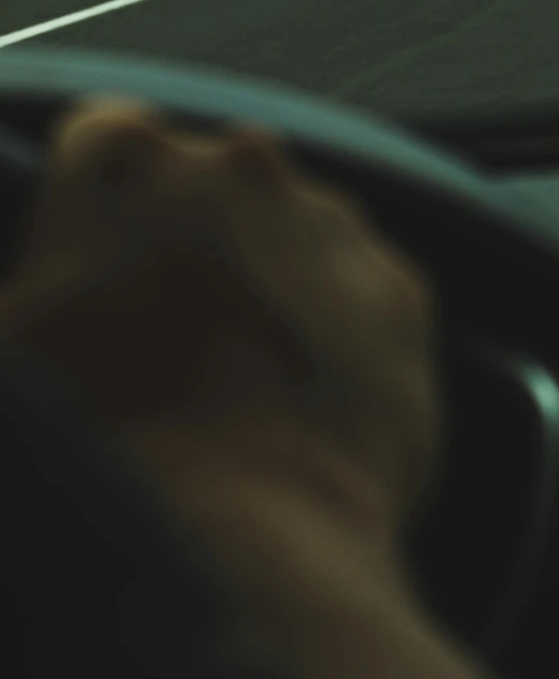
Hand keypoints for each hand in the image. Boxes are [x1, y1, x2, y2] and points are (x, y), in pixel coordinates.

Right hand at [0, 95, 442, 556]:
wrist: (241, 539)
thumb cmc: (97, 446)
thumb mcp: (10, 352)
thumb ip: (28, 297)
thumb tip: (34, 314)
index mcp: (127, 161)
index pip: (105, 138)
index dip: (97, 202)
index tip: (95, 256)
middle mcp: (241, 165)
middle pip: (209, 183)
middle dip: (192, 240)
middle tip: (166, 340)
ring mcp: (331, 223)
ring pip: (294, 233)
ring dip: (271, 283)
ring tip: (236, 386)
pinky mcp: (400, 289)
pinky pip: (362, 295)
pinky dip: (339, 336)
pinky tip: (300, 405)